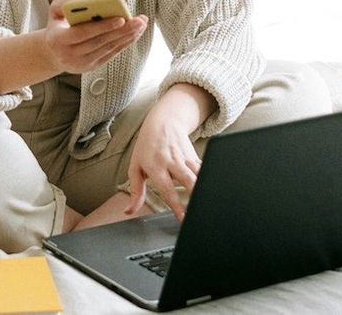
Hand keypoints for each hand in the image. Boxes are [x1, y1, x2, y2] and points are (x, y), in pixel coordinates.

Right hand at [43, 0, 147, 73]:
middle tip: (139, 20)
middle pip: (100, 42)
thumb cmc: (57, 26)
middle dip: (122, 30)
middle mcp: (69, 55)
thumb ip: (63, 3)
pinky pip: (111, 53)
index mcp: (58, 40)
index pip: (82, 33)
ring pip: (108, 48)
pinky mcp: (92, 66)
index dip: (102, 27)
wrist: (53, 52)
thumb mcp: (54, 11)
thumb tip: (82, 2)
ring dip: (127, 36)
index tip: (120, 18)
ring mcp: (82, 63)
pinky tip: (135, 33)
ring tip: (141, 24)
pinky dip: (124, 43)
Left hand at [125, 87, 210, 220]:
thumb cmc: (146, 147)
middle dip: (196, 196)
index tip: (183, 219)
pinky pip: (203, 168)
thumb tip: (129, 211)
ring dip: (204, 188)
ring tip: (208, 203)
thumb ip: (135, 192)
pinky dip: (208, 179)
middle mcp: (172, 162)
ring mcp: (185, 157)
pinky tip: (213, 190)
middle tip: (200, 212)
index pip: (168, 189)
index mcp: (156, 167)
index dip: (177, 206)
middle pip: (188, 180)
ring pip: (199, 173)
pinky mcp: (194, 155)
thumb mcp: (135, 167)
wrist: (162, 121)